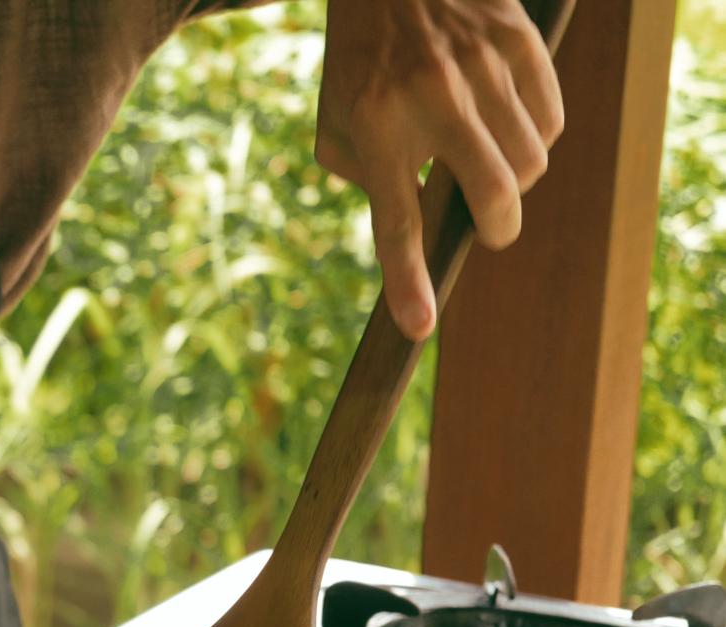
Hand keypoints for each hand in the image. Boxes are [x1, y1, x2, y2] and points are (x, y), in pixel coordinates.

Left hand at [318, 0, 565, 338]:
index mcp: (374, 125)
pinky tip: (508, 127)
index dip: (408, 282)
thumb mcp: (333, 125)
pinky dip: (536, 139)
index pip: (396, 222)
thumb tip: (413, 228)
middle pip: (494, 194)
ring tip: (488, 162)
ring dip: (515, 182)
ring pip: (531, 161)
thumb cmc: (357, 60)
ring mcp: (482, 66)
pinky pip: (551, 119)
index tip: (418, 328)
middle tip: (490, 230)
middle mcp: (432, 97)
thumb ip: (365, 181)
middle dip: (498, 228)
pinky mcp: (519, 40)